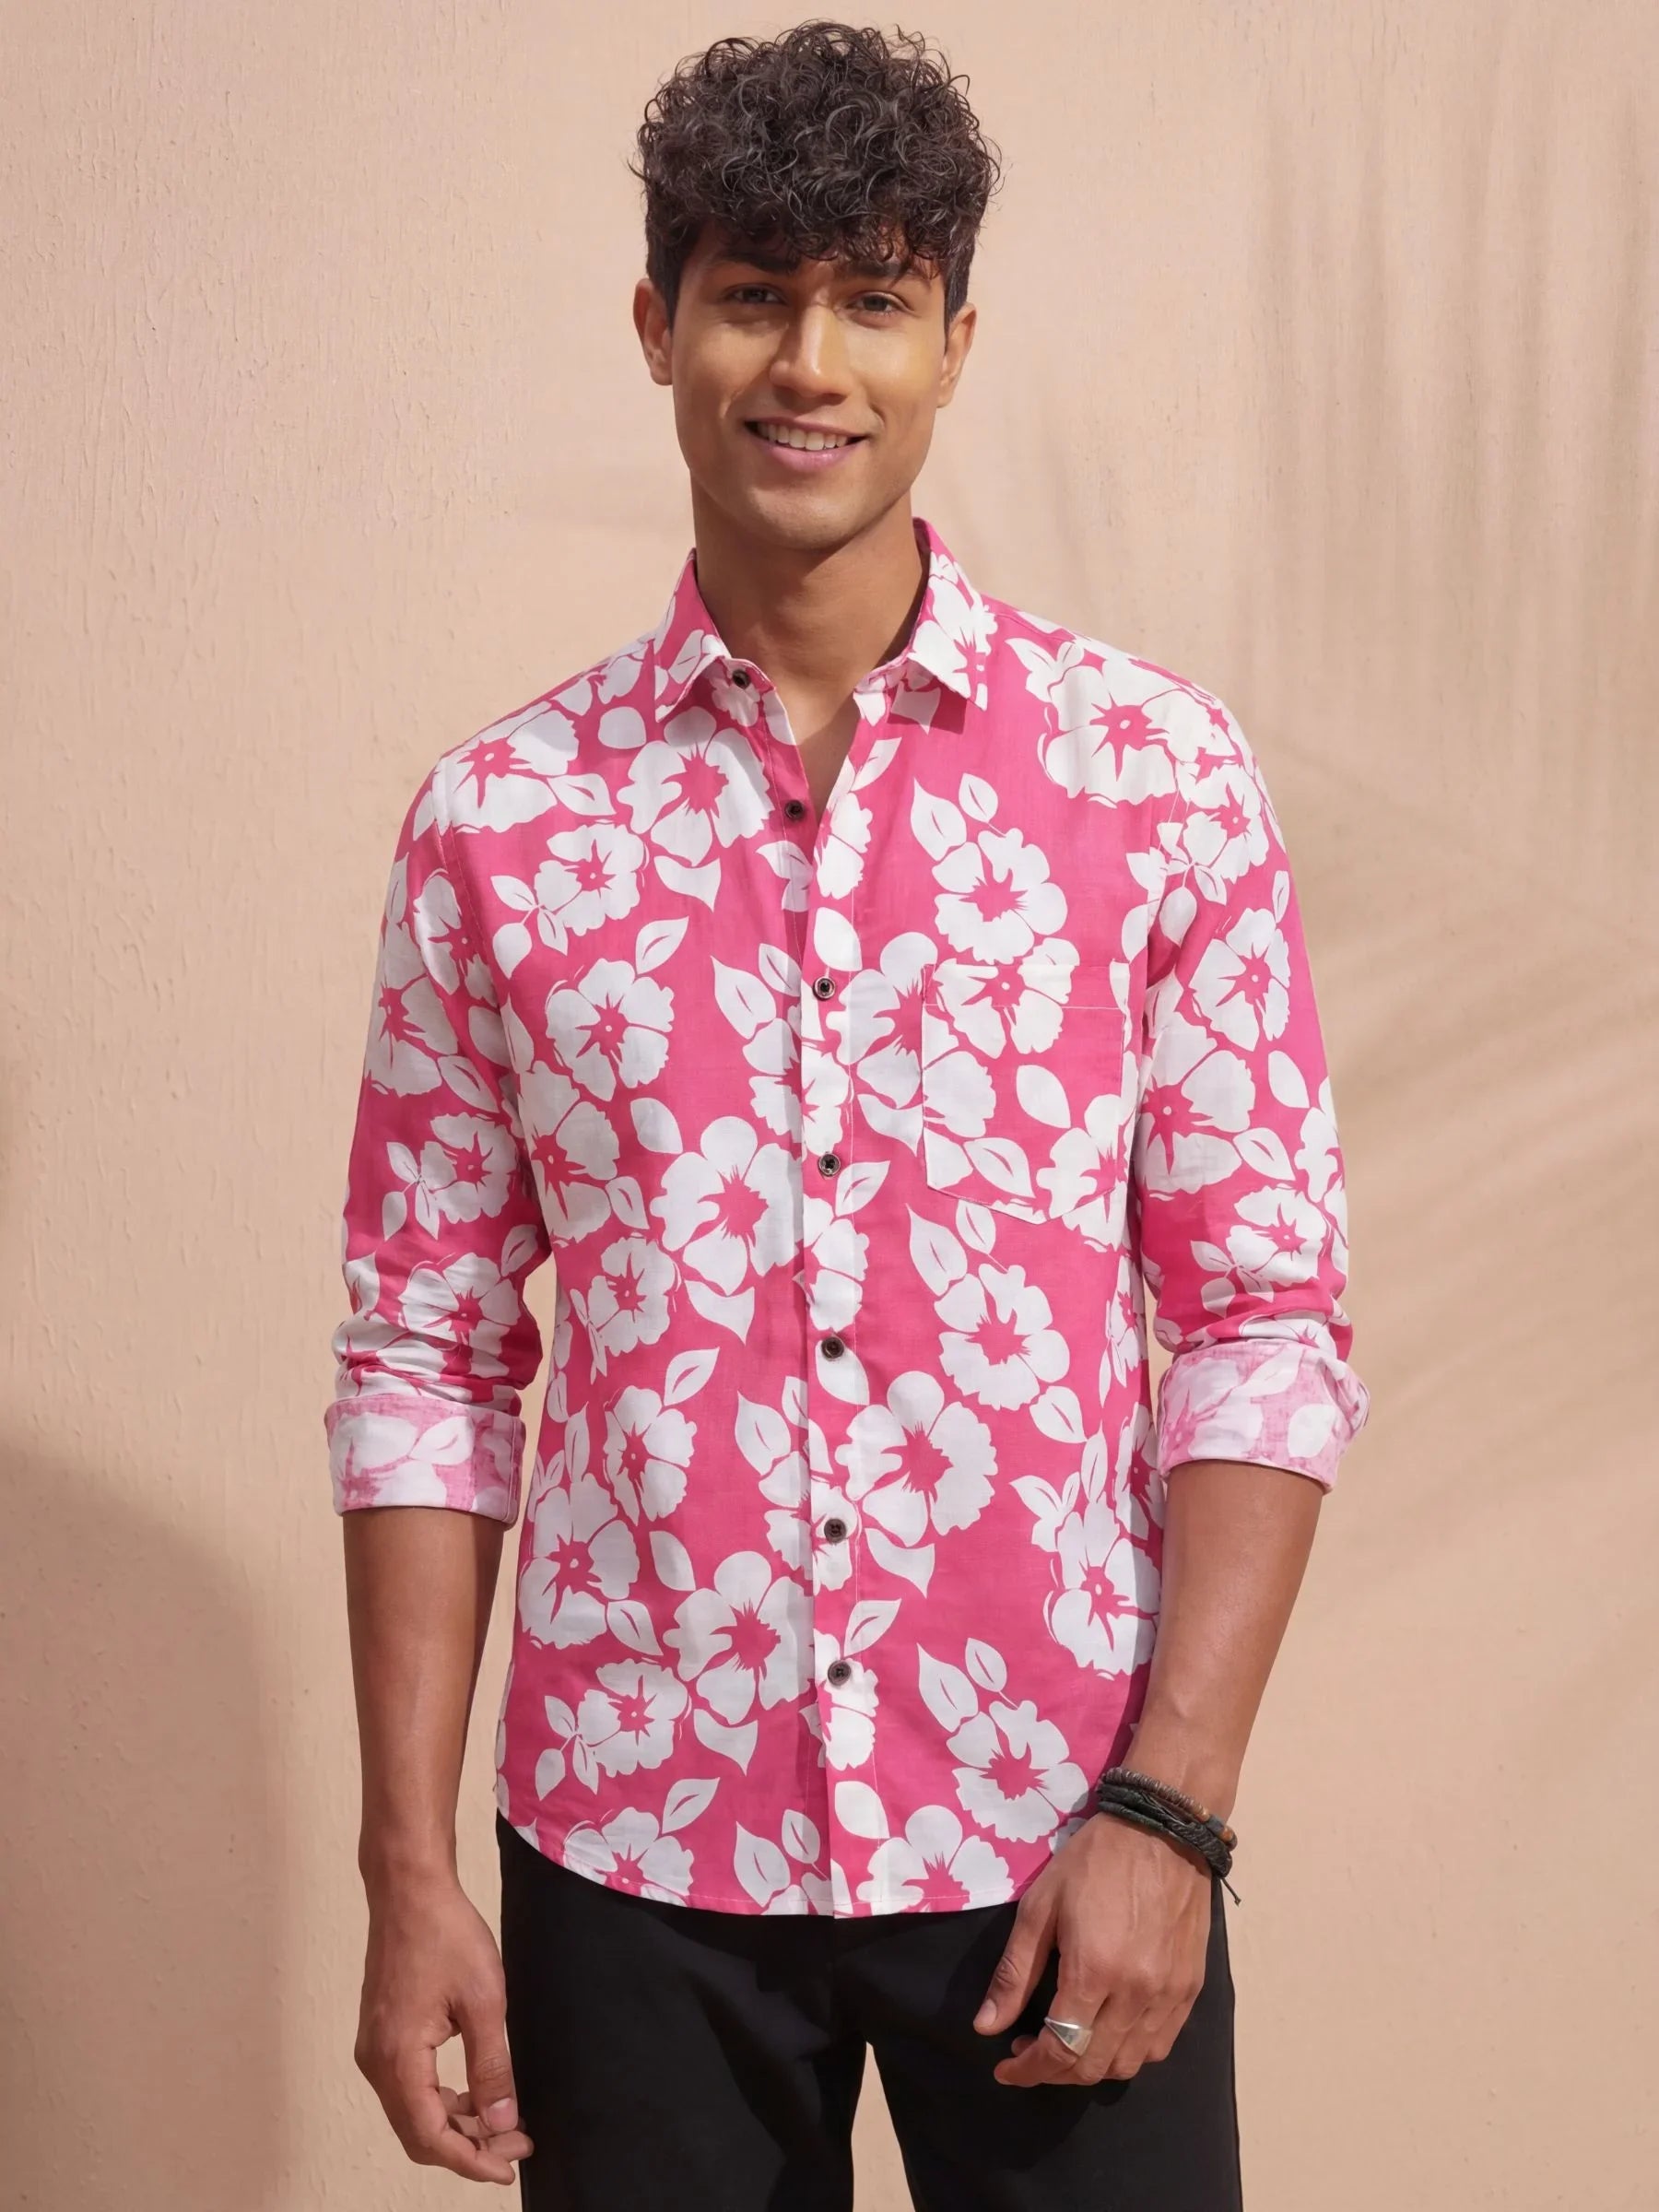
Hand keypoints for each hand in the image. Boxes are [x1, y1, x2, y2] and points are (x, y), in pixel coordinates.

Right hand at [354, 1869, 534, 2184]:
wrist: (410, 1890)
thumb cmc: (445, 1934)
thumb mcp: (484, 2000)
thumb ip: (492, 2067)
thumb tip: (502, 2121)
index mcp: (398, 2058)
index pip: (431, 2136)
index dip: (471, 2160)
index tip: (509, 2166)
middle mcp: (376, 2062)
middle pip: (419, 2132)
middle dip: (468, 2146)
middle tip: (516, 2142)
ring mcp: (374, 2049)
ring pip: (413, 2113)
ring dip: (456, 2125)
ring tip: (502, 2121)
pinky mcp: (381, 2035)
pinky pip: (408, 2088)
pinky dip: (440, 2101)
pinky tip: (473, 2094)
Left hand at [972, 1812, 1212, 2087]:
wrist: (1163, 1830)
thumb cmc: (1094, 1861)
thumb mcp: (1041, 1907)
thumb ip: (1015, 1972)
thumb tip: (986, 2026)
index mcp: (1094, 1972)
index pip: (1059, 2050)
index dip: (1028, 2070)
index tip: (1005, 2067)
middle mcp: (1136, 1995)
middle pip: (1092, 2067)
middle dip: (1053, 2071)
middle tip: (1029, 2049)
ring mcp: (1168, 1995)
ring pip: (1128, 2064)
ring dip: (1091, 2067)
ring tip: (1066, 2043)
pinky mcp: (1190, 1989)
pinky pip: (1160, 2046)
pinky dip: (1129, 2053)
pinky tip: (1109, 2032)